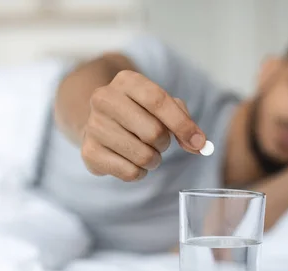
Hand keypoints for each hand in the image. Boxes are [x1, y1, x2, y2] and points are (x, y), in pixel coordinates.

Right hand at [80, 70, 206, 180]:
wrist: (100, 124)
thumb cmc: (139, 113)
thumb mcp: (163, 107)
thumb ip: (184, 121)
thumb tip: (199, 144)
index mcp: (126, 81)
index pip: (158, 100)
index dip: (182, 124)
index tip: (198, 143)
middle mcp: (104, 99)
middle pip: (152, 132)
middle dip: (165, 144)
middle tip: (160, 143)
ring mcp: (94, 125)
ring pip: (142, 156)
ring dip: (153, 160)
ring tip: (146, 152)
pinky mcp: (89, 151)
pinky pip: (129, 172)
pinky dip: (139, 172)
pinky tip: (131, 161)